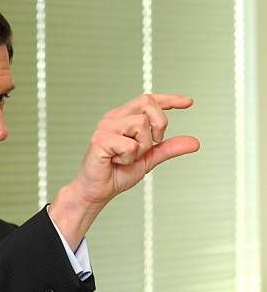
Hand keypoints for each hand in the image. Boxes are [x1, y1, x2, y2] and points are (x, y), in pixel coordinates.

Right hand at [49, 93, 198, 250]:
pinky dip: (129, 158)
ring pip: (141, 124)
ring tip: (127, 158)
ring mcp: (105, 127)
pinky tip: (117, 162)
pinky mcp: (100, 140)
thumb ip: (168, 148)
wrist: (97, 192)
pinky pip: (129, 144)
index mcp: (123, 118)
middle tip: (151, 145)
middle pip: (147, 103)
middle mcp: (113, 118)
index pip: (148, 100)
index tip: (188, 103)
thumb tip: (194, 142)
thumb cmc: (116, 174)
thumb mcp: (148, 159)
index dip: (169, 99)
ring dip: (142, 147)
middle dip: (159, 125)